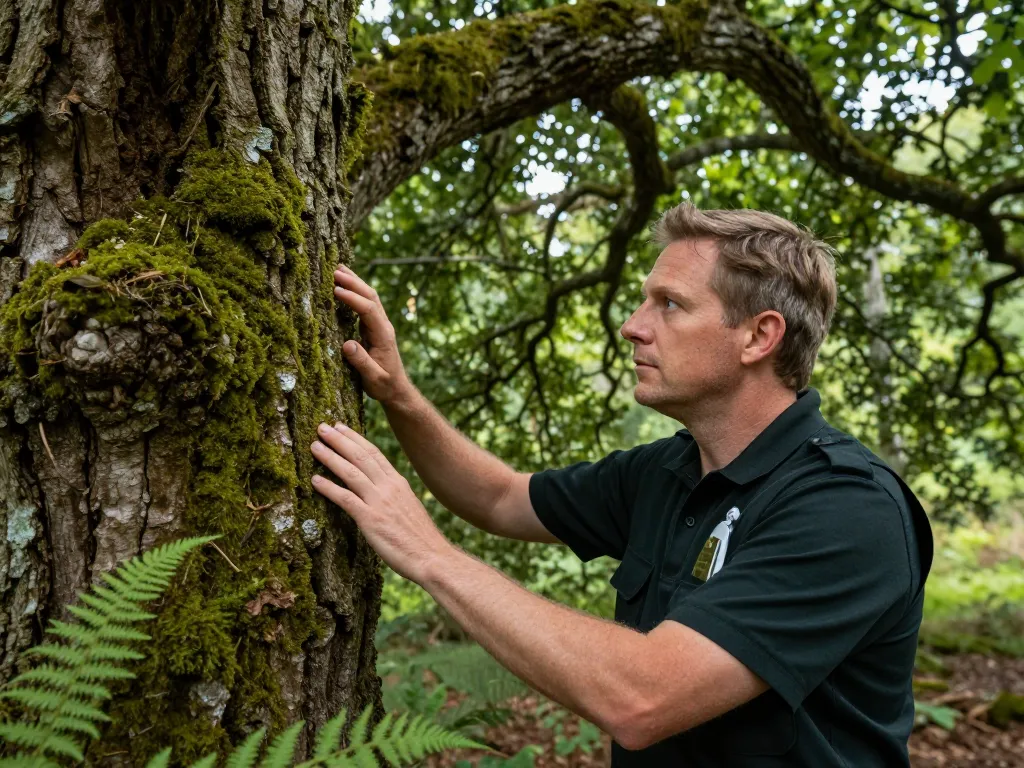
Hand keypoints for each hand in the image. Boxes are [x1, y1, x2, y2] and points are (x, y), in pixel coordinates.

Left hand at [309, 421, 452, 584]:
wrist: (432, 557)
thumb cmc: (421, 539)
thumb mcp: (409, 509)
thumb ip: (394, 497)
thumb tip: (380, 494)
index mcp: (399, 483)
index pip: (374, 453)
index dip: (355, 439)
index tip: (341, 428)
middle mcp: (389, 487)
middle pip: (361, 456)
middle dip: (339, 439)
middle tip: (322, 427)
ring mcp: (380, 502)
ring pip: (351, 472)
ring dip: (330, 457)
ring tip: (314, 446)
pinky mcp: (371, 520)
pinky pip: (345, 499)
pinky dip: (328, 487)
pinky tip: (314, 480)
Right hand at [333, 264, 411, 404]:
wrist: (397, 389)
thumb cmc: (385, 386)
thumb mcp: (374, 379)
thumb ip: (362, 363)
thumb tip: (346, 345)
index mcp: (384, 335)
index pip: (369, 310)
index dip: (353, 299)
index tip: (336, 290)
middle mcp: (384, 326)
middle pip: (371, 297)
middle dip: (354, 283)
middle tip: (335, 271)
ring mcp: (380, 325)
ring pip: (370, 297)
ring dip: (355, 282)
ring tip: (338, 268)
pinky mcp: (374, 327)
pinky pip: (365, 304)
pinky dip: (355, 292)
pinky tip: (345, 285)